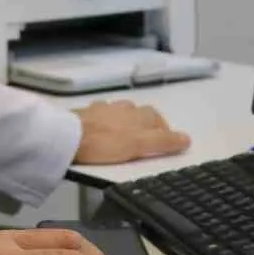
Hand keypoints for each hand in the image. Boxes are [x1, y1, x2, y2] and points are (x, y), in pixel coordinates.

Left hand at [72, 99, 189, 164]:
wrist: (67, 137)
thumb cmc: (104, 143)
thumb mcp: (138, 145)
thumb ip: (162, 142)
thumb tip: (186, 139)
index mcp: (137, 115)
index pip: (157, 118)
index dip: (163, 130)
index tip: (166, 141)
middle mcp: (121, 108)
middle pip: (138, 112)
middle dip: (145, 122)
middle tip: (147, 137)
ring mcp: (101, 109)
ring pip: (118, 110)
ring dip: (124, 118)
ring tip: (125, 131)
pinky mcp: (83, 114)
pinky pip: (98, 113)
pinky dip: (103, 119)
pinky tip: (100, 126)